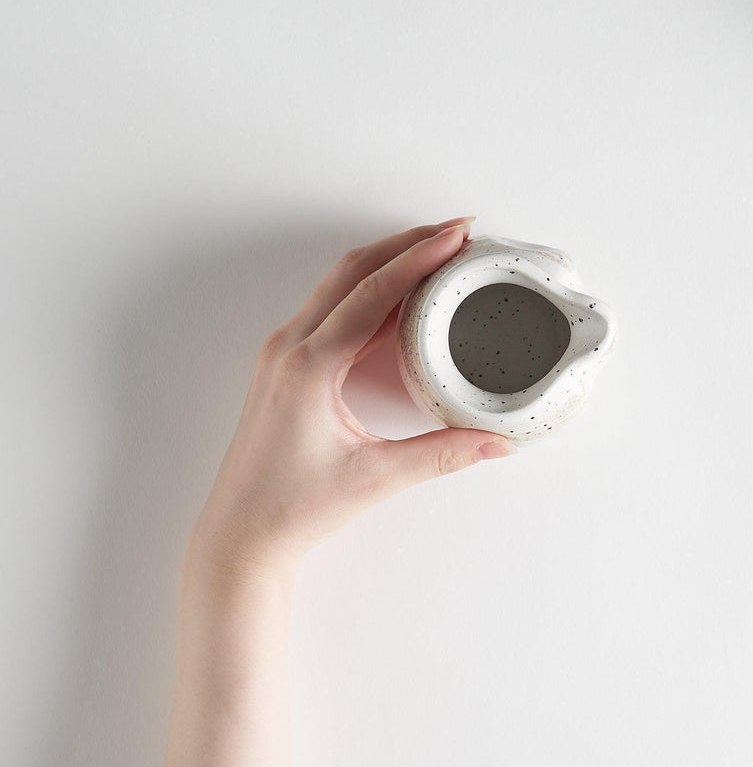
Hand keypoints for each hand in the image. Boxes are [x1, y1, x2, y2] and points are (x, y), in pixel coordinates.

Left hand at [189, 217, 517, 583]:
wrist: (240, 535)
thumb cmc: (292, 508)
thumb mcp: (376, 478)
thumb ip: (443, 455)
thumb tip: (498, 441)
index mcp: (308, 366)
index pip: (373, 293)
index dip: (419, 258)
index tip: (456, 236)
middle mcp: (291, 347)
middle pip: (353, 271)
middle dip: (406, 244)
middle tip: (455, 231)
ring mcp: (284, 353)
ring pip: (339, 285)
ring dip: (387, 262)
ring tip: (434, 251)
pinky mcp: (287, 366)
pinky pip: (332, 310)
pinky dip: (369, 290)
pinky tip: (400, 295)